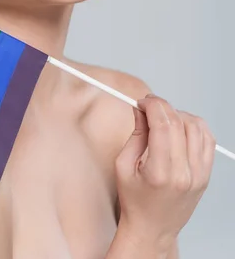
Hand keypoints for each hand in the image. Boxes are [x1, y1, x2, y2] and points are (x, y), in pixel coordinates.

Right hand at [114, 94, 215, 250]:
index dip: (152, 105)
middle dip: (162, 106)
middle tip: (149, 105)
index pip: (163, 125)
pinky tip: (180, 128)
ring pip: (196, 126)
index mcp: (160, 173)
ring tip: (164, 120)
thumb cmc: (135, 201)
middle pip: (179, 122)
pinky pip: (208, 139)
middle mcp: (184, 173)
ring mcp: (198, 174)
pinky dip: (194, 126)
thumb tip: (141, 108)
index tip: (142, 101)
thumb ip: (135, 133)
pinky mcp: (206, 174)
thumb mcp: (123, 165)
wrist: (152, 229)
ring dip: (178, 115)